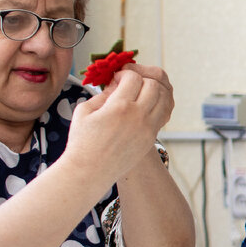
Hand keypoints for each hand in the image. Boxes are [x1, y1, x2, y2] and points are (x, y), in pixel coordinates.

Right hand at [64, 65, 175, 182]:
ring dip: (153, 91)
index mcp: (119, 107)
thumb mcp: (85, 111)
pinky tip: (142, 106)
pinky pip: (162, 114)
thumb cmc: (82, 141)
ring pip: (164, 98)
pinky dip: (156, 105)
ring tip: (139, 94)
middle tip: (128, 85)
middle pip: (153, 85)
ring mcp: (148, 128)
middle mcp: (138, 116)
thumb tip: (117, 85)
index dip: (125, 74)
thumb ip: (103, 94)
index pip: (134, 78)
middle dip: (141, 80)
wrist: (89, 172)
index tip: (116, 80)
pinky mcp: (151, 138)